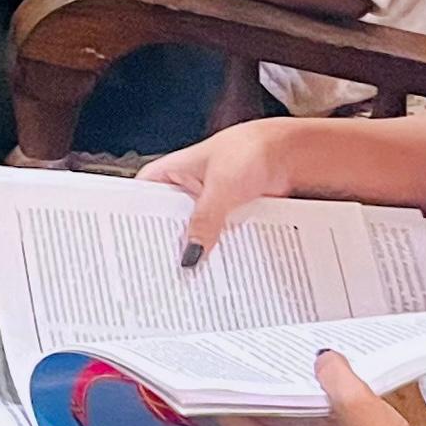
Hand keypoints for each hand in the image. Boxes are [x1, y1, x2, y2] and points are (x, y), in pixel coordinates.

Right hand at [135, 117, 309, 256]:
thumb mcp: (222, 186)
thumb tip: (191, 253)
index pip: (140, 201)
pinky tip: (223, 267)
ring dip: (200, 251)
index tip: (133, 251)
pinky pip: (220, 240)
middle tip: (167, 271)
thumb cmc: (252, 149)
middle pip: (167, 224)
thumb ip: (205, 220)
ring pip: (196, 235)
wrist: (292, 152)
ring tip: (196, 276)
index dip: (134, 224)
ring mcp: (208, 205)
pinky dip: (222, 251)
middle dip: (170, 246)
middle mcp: (186, 190)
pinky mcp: (230, 217)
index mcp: (171, 174)